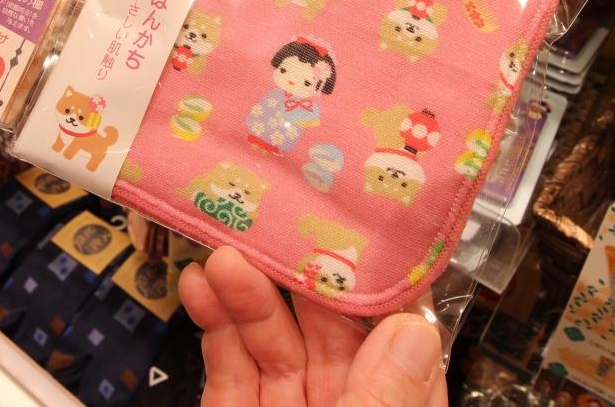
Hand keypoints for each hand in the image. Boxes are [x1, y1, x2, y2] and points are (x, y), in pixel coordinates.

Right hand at [179, 246, 445, 406]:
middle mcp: (342, 406)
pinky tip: (201, 288)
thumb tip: (413, 331)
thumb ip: (386, 395)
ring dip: (245, 291)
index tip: (360, 231)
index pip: (398, 341)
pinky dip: (214, 324)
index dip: (379, 284)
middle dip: (296, 275)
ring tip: (225, 254)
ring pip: (270, 340)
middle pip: (326, 328)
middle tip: (274, 226)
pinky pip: (228, 368)